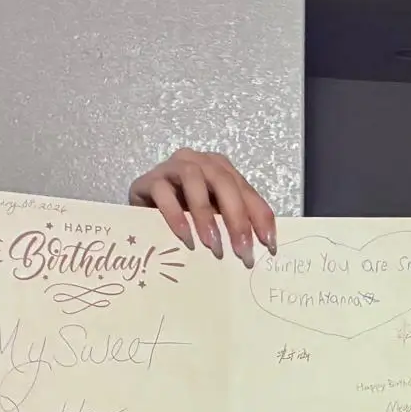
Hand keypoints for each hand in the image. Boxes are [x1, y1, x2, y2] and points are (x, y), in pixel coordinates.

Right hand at [128, 148, 276, 267]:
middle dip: (236, 217)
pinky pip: (162, 191)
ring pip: (193, 179)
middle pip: (224, 182)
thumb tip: (264, 248)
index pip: (247, 191)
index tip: (268, 245)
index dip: (260, 217)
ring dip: (206, 214)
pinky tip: (185, 237)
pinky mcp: (149, 179)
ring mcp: (173, 167)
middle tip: (241, 250)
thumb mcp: (215, 219)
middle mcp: (200, 161)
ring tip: (212, 245)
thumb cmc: (184, 216)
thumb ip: (234, 224)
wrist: (142, 214)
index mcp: (222, 169)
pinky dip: (175, 215)